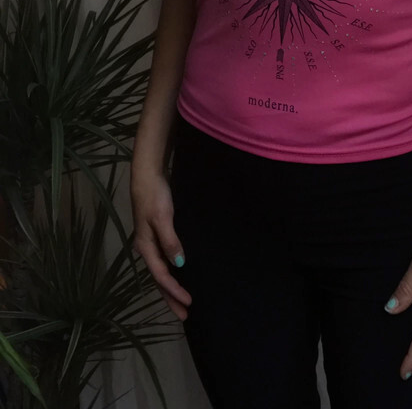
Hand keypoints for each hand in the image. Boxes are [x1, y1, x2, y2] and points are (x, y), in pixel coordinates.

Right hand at [130, 167, 192, 320]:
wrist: (147, 174)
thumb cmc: (154, 195)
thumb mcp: (162, 217)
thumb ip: (170, 241)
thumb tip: (179, 265)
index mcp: (145, 246)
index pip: (161, 276)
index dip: (174, 291)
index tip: (189, 304)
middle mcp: (146, 247)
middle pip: (159, 278)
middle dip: (170, 297)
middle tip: (184, 315)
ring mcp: (150, 240)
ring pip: (161, 270)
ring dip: (170, 287)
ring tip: (181, 302)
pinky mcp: (156, 232)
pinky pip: (163, 259)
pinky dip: (171, 271)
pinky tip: (179, 273)